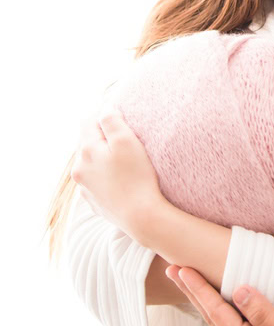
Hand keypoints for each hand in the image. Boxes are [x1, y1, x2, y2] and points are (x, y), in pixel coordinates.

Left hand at [71, 109, 167, 242]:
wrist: (142, 217)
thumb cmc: (137, 176)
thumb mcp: (126, 140)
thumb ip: (111, 120)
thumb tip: (104, 109)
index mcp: (86, 151)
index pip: (88, 121)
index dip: (105, 116)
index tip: (122, 119)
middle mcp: (80, 170)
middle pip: (87, 143)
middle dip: (103, 138)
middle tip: (126, 139)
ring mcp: (86, 189)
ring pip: (92, 164)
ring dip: (104, 159)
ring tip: (125, 161)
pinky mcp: (96, 203)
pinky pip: (99, 183)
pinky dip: (108, 178)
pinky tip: (123, 180)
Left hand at [166, 267, 273, 325]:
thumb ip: (264, 315)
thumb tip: (240, 290)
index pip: (216, 312)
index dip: (198, 289)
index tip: (180, 269)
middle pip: (213, 318)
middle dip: (193, 294)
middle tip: (173, 271)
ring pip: (223, 324)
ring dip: (206, 303)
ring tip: (192, 286)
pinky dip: (225, 313)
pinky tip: (227, 309)